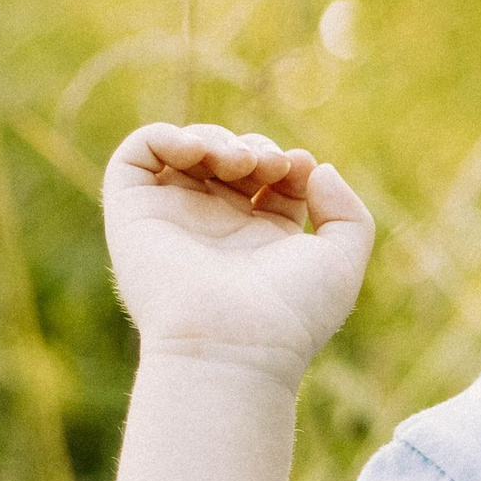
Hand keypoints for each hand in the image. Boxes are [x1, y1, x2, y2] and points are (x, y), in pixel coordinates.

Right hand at [102, 123, 374, 379]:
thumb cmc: (289, 313)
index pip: (272, 179)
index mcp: (261, 242)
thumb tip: (318, 168)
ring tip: (239, 162)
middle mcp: (215, 230)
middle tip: (269, 166)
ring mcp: (173, 220)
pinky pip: (136, 154)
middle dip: (255, 146)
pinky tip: (198, 152)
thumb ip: (348, 212)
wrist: (232, 345)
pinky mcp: (133, 213)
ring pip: (185, 151)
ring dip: (216, 137)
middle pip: (230, 159)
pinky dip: (165, 135)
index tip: (300, 170)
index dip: (289, 162)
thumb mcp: (341, 262)